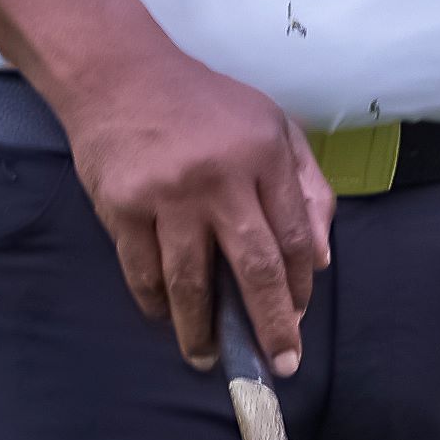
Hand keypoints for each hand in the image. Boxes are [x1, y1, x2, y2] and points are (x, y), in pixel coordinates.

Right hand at [54, 33, 331, 372]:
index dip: (298, 286)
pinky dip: (155, 302)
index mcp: (264, 156)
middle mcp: (220, 178)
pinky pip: (142, 270)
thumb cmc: (204, 104)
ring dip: (201, 329)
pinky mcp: (122, 207)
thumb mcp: (273, 126)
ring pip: (191, 280)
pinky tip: (165, 317)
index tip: (296, 319)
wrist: (119, 75)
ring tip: (208, 358)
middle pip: (253, 267)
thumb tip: (320, 259)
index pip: (293, 237)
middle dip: (269, 324)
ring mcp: (168, 195)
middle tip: (277, 365)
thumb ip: (307, 187)